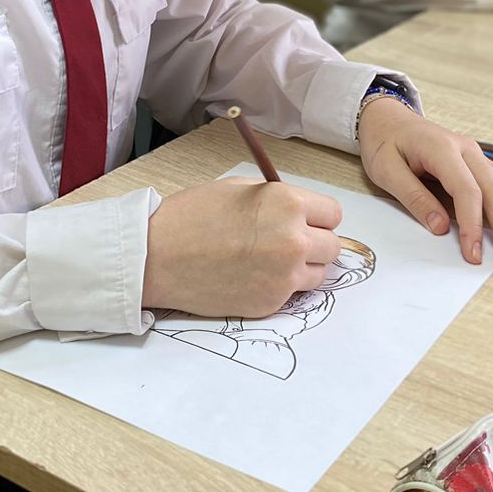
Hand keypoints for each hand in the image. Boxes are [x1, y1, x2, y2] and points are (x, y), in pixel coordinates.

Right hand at [142, 177, 342, 315]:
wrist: (159, 256)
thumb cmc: (192, 216)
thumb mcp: (240, 188)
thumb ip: (278, 199)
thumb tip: (301, 212)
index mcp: (288, 204)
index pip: (333, 214)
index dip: (317, 216)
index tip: (305, 220)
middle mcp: (294, 241)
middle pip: (333, 246)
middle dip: (315, 242)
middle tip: (287, 241)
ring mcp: (285, 276)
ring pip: (319, 273)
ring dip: (304, 267)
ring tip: (270, 260)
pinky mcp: (272, 303)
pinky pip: (294, 293)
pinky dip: (281, 286)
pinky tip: (253, 275)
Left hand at [357, 98, 492, 267]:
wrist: (389, 119)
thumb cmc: (385, 144)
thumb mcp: (386, 170)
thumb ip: (413, 197)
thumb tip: (441, 227)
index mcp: (441, 148)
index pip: (466, 190)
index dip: (473, 224)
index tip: (474, 254)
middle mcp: (467, 149)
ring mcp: (477, 155)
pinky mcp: (480, 163)